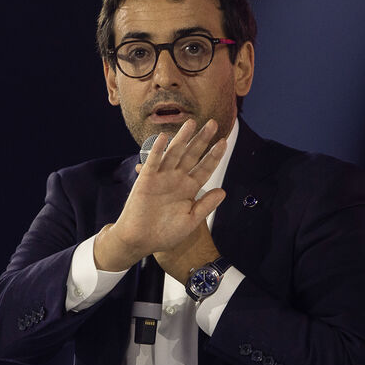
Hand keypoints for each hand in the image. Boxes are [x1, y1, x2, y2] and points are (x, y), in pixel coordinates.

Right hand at [94, 119, 226, 272]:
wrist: (140, 240)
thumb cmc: (165, 234)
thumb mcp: (190, 221)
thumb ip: (205, 205)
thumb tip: (223, 191)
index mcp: (189, 189)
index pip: (205, 168)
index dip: (214, 156)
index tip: (224, 142)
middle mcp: (177, 179)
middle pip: (192, 155)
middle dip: (202, 140)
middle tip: (213, 124)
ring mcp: (162, 178)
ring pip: (174, 153)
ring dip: (183, 138)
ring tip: (192, 123)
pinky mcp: (146, 180)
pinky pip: (153, 162)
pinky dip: (158, 150)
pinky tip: (165, 137)